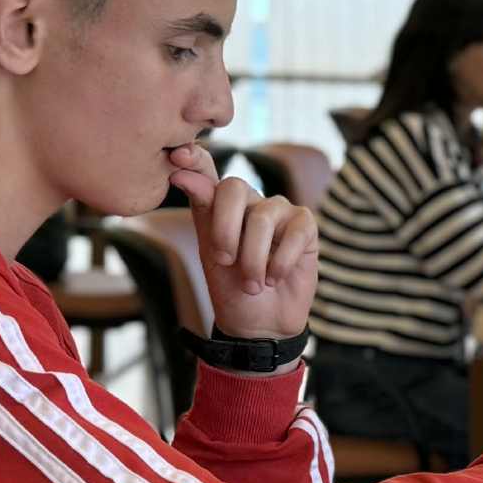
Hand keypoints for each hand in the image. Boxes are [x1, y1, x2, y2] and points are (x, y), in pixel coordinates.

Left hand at [165, 145, 319, 339]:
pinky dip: (281, 261)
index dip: (195, 159)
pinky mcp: (305, 226)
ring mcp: (279, 211)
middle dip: (226, 229)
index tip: (177, 157)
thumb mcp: (210, 251)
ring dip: (254, 259)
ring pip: (262, 218)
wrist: (259, 324)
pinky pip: (294, 231)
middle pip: (234, 188)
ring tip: (254, 284)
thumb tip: (180, 172)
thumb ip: (203, 210)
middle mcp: (250, 202)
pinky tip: (276, 277)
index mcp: (220, 205)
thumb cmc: (232, 288)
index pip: (207, 170)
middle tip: (225, 261)